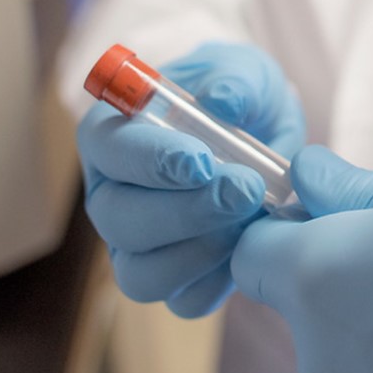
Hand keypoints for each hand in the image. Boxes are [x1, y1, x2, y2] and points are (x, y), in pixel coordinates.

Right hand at [77, 41, 304, 315]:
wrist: (264, 133)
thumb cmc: (238, 95)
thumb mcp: (243, 71)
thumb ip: (235, 79)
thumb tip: (224, 102)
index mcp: (113, 136)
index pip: (107, 149)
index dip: (148, 160)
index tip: (199, 160)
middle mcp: (113, 196)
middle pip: (119, 220)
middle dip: (184, 210)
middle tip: (245, 190)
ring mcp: (137, 246)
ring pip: (141, 274)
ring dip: (199, 252)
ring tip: (251, 219)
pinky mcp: (174, 280)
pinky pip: (185, 301)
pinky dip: (220, 281)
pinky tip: (252, 246)